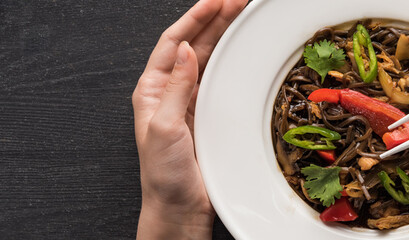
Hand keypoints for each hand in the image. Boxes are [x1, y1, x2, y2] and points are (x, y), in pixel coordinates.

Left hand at [132, 0, 245, 237]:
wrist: (179, 209)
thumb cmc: (164, 176)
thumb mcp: (165, 127)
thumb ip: (176, 88)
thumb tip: (185, 50)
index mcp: (152, 90)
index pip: (174, 41)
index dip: (194, 17)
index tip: (215, 0)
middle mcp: (171, 92)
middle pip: (194, 44)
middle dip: (215, 19)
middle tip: (237, 1)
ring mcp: (191, 102)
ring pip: (209, 58)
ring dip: (225, 36)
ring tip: (241, 15)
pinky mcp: (208, 115)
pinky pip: (220, 79)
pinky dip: (232, 61)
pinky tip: (241, 50)